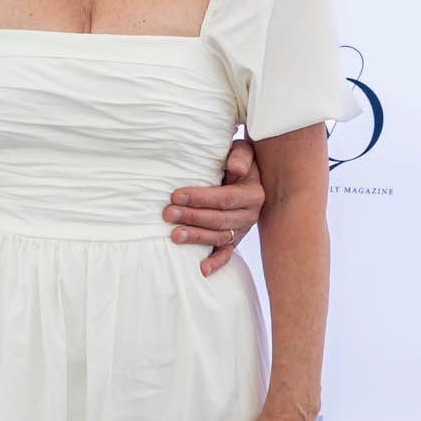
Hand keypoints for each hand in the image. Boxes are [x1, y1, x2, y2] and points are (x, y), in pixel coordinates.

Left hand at [164, 137, 264, 276]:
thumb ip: (240, 155)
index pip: (224, 198)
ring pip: (218, 237)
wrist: (250, 176)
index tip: (176, 195)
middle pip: (219, 220)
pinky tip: (202, 270)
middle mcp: (250, 215)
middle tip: (168, 213)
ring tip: (173, 236)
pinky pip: (227, 254)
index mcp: (253, 194)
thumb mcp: (244, 151)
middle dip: (192, 217)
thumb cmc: (240, 160)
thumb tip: (235, 168)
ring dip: (196, 237)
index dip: (200, 198)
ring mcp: (242, 230)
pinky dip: (216, 263)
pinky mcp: (235, 240)